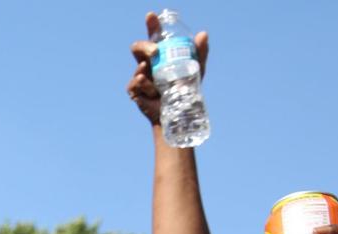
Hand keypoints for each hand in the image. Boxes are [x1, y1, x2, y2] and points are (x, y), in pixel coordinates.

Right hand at [128, 11, 208, 126]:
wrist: (178, 113)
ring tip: (156, 84)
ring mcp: (140, 76)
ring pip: (138, 67)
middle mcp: (147, 63)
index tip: (151, 16)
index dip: (151, 25)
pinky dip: (142, 84)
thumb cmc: (185, 89)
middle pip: (138, 47)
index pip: (153, 36)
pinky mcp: (135, 91)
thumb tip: (202, 34)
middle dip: (144, 46)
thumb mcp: (196, 69)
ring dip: (146, 72)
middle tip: (155, 51)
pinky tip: (148, 88)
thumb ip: (200, 53)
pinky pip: (135, 83)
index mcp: (160, 55)